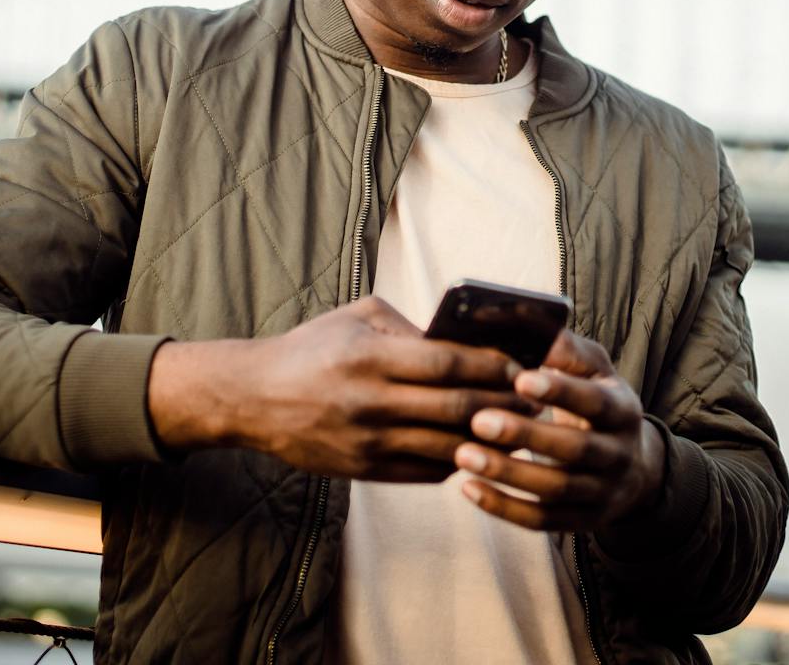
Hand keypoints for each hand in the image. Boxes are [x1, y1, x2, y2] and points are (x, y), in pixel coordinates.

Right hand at [147, 296, 530, 481]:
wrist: (254, 399)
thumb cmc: (312, 348)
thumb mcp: (358, 318)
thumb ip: (412, 328)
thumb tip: (466, 342)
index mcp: (370, 357)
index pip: (448, 364)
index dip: (493, 367)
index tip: (522, 365)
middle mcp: (370, 402)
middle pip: (456, 409)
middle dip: (503, 405)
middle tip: (535, 400)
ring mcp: (367, 442)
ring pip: (447, 447)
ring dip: (490, 441)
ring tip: (519, 429)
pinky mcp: (364, 471)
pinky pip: (426, 471)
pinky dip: (459, 461)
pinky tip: (479, 449)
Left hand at [453, 329, 664, 530]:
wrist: (633, 470)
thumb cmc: (598, 404)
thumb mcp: (596, 372)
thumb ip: (567, 350)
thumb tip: (526, 321)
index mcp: (623, 411)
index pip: (594, 402)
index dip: (561, 392)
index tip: (521, 380)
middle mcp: (618, 455)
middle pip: (573, 450)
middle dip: (525, 436)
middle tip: (478, 419)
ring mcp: (601, 493)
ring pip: (555, 490)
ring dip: (507, 474)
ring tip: (463, 454)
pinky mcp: (579, 522)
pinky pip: (540, 521)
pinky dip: (503, 508)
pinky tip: (468, 488)